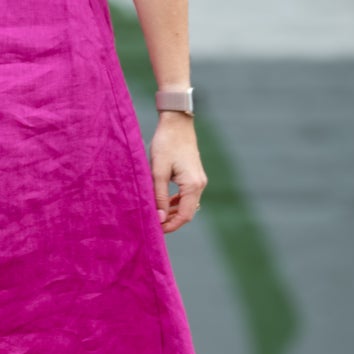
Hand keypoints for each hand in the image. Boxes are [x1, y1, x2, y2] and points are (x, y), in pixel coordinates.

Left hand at [151, 113, 205, 233]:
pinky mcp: (194, 175)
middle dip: (171, 220)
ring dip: (173, 211)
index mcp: (192, 185)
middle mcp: (200, 184)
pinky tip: (164, 203)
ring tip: (156, 215)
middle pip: (187, 212)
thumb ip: (159, 196)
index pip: (184, 215)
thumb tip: (159, 217)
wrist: (176, 123)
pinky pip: (187, 195)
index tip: (156, 229)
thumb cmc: (166, 144)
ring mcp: (199, 179)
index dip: (170, 225)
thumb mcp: (158, 171)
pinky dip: (176, 202)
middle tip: (154, 224)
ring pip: (187, 204)